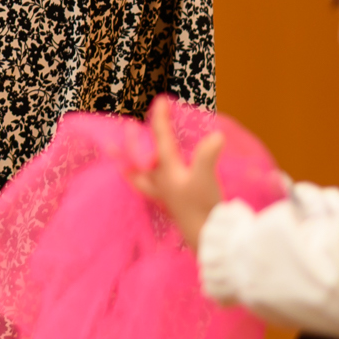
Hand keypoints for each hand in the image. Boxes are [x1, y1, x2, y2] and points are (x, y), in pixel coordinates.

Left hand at [127, 96, 223, 248]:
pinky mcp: (173, 208)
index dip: (161, 119)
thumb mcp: (206, 179)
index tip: (160, 100)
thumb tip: (217, 136)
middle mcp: (161, 182)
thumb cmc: (203, 208)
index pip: (162, 139)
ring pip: (141, 178)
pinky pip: (152, 193)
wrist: (208, 239)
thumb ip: (208, 156)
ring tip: (121, 164)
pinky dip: (145, 187)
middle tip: (128, 128)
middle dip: (135, 142)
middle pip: (141, 158)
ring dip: (132, 166)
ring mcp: (165, 196)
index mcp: (167, 170)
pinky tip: (150, 189)